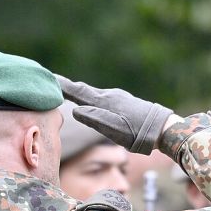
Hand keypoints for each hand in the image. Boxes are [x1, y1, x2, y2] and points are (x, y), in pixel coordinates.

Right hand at [55, 75, 173, 153]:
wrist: (163, 129)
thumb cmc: (138, 133)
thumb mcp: (114, 130)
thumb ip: (95, 119)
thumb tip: (75, 110)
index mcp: (104, 102)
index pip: (78, 91)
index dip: (62, 85)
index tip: (47, 77)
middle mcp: (109, 95)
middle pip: (83, 90)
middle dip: (66, 86)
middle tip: (50, 82)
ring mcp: (117, 97)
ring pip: (93, 94)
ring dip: (78, 92)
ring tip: (65, 91)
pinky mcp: (123, 102)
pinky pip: (101, 98)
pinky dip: (90, 97)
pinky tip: (90, 101)